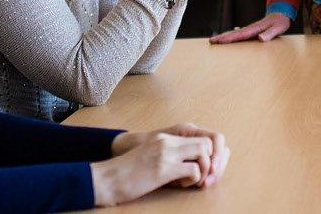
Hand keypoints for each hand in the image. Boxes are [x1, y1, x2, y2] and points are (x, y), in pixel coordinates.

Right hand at [111, 123, 230, 186]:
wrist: (107, 179)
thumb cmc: (127, 173)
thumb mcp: (151, 157)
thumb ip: (170, 155)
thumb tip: (194, 167)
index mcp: (166, 138)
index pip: (201, 137)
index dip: (211, 153)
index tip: (209, 168)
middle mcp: (168, 141)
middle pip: (208, 142)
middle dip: (213, 161)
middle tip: (206, 176)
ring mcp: (166, 153)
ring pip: (204, 153)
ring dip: (204, 170)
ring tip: (193, 180)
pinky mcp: (163, 168)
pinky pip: (194, 170)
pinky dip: (193, 180)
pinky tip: (180, 184)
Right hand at [208, 13, 291, 43]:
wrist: (281, 13)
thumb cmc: (280, 22)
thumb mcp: (278, 28)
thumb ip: (269, 34)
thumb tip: (260, 38)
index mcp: (254, 29)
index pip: (239, 35)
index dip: (229, 38)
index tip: (219, 41)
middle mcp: (250, 28)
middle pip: (233, 33)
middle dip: (221, 37)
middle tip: (210, 42)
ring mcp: (250, 29)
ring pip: (234, 33)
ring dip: (224, 37)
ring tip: (214, 41)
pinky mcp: (251, 31)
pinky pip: (239, 34)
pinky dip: (231, 37)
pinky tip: (228, 39)